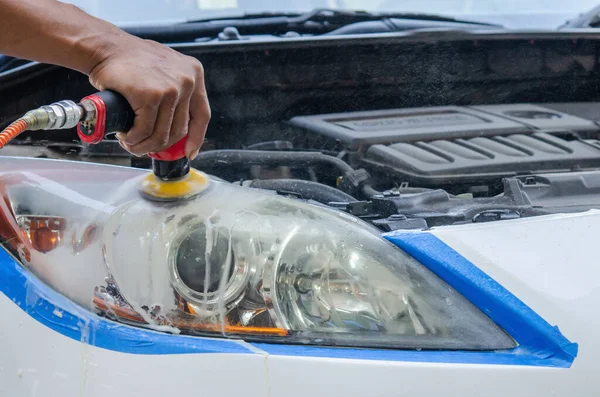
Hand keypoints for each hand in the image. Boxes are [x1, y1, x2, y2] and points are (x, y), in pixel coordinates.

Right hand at [87, 36, 209, 158]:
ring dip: (144, 145)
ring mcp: (170, 89)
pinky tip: (125, 135)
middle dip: (159, 145)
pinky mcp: (151, 96)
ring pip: (162, 135)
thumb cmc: (130, 59)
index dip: (196, 139)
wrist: (105, 47)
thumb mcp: (165, 69)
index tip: (189, 152)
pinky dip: (133, 138)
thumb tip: (179, 127)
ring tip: (130, 142)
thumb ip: (177, 92)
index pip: (202, 115)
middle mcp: (187, 81)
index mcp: (194, 73)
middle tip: (142, 145)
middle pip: (180, 130)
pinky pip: (144, 131)